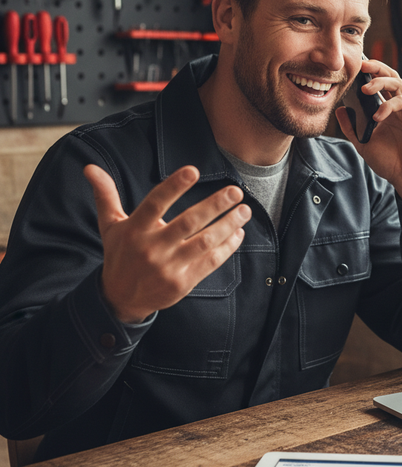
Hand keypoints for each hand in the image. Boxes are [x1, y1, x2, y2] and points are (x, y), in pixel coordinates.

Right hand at [84, 164, 250, 323]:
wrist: (121, 299)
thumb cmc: (120, 254)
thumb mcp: (110, 225)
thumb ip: (106, 195)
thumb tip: (90, 167)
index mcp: (135, 229)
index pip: (155, 203)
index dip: (174, 186)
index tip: (193, 170)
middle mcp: (152, 247)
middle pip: (188, 222)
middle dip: (215, 205)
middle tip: (235, 191)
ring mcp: (169, 266)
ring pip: (205, 242)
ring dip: (228, 225)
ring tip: (244, 210)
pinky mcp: (183, 282)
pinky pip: (211, 262)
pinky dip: (227, 247)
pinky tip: (238, 232)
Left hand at [335, 58, 401, 203]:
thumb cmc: (390, 162)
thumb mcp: (364, 144)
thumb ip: (351, 128)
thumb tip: (340, 109)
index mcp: (388, 109)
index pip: (379, 84)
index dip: (369, 73)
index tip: (354, 67)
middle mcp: (400, 106)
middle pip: (391, 77)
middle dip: (377, 68)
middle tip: (362, 65)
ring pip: (398, 85)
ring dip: (381, 83)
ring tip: (365, 89)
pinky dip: (389, 106)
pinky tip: (377, 116)